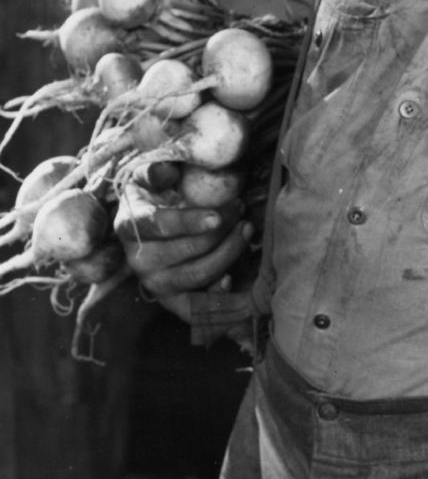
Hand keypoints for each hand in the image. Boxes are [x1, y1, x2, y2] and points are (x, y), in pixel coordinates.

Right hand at [114, 185, 252, 321]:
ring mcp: (154, 282)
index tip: (218, 217)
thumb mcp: (150, 180)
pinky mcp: (171, 300)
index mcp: (130, 226)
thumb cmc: (157, 199)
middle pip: (188, 250)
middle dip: (223, 233)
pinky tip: (233, 276)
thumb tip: (166, 172)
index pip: (158, 225)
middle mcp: (138, 258)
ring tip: (247, 231)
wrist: (153, 230)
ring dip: (230, 253)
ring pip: (199, 273)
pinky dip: (218, 294)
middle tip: (243, 215)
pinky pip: (197, 306)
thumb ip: (155, 172)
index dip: (188, 222)